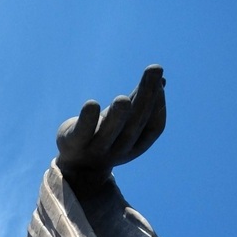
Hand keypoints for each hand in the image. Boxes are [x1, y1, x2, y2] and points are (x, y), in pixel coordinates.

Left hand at [56, 65, 165, 193]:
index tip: (160, 80)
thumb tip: (162, 80)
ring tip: (122, 99)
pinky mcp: (74, 143)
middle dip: (145, 98)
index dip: (158, 105)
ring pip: (109, 132)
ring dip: (117, 115)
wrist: (76, 166)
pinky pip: (82, 132)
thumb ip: (138, 102)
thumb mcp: (124, 121)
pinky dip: (87, 119)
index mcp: (135, 146)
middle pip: (133, 126)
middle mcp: (118, 150)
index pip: (154, 128)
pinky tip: (91, 104)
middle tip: (154, 70)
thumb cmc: (105, 137)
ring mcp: (95, 148)